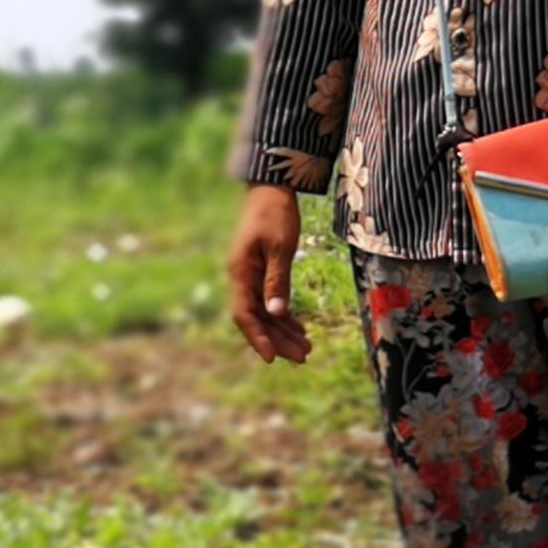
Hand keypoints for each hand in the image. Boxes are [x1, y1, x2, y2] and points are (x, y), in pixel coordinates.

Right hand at [225, 185, 312, 363]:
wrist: (271, 188)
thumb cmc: (275, 213)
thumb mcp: (280, 246)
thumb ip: (277, 280)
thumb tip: (276, 313)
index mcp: (241, 273)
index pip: (244, 314)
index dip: (257, 338)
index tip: (271, 358)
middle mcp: (242, 278)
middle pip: (257, 318)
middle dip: (278, 340)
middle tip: (303, 357)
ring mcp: (251, 276)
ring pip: (265, 313)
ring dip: (283, 332)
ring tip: (306, 348)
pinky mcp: (262, 272)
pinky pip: (270, 301)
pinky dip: (285, 316)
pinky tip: (300, 328)